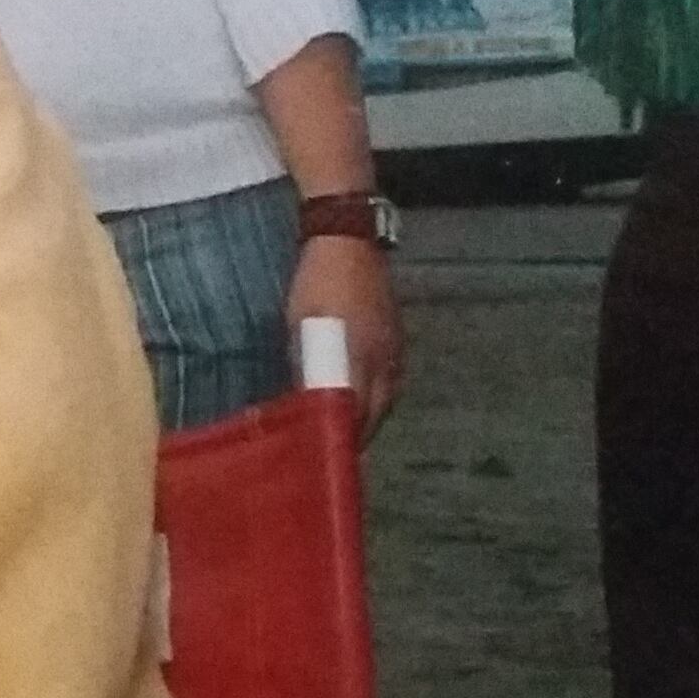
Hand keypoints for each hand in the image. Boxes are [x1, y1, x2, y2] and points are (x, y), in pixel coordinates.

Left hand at [286, 236, 401, 434]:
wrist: (349, 239)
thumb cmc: (318, 282)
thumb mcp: (301, 325)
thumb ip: (307, 364)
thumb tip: (305, 401)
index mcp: (360, 357)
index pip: (356, 414)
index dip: (343, 438)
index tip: (330, 458)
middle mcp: (384, 358)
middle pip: (375, 412)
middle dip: (358, 434)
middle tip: (336, 451)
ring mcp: (394, 348)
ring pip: (385, 397)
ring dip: (368, 416)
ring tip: (347, 430)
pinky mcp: (396, 337)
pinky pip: (389, 379)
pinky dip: (376, 395)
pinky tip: (361, 399)